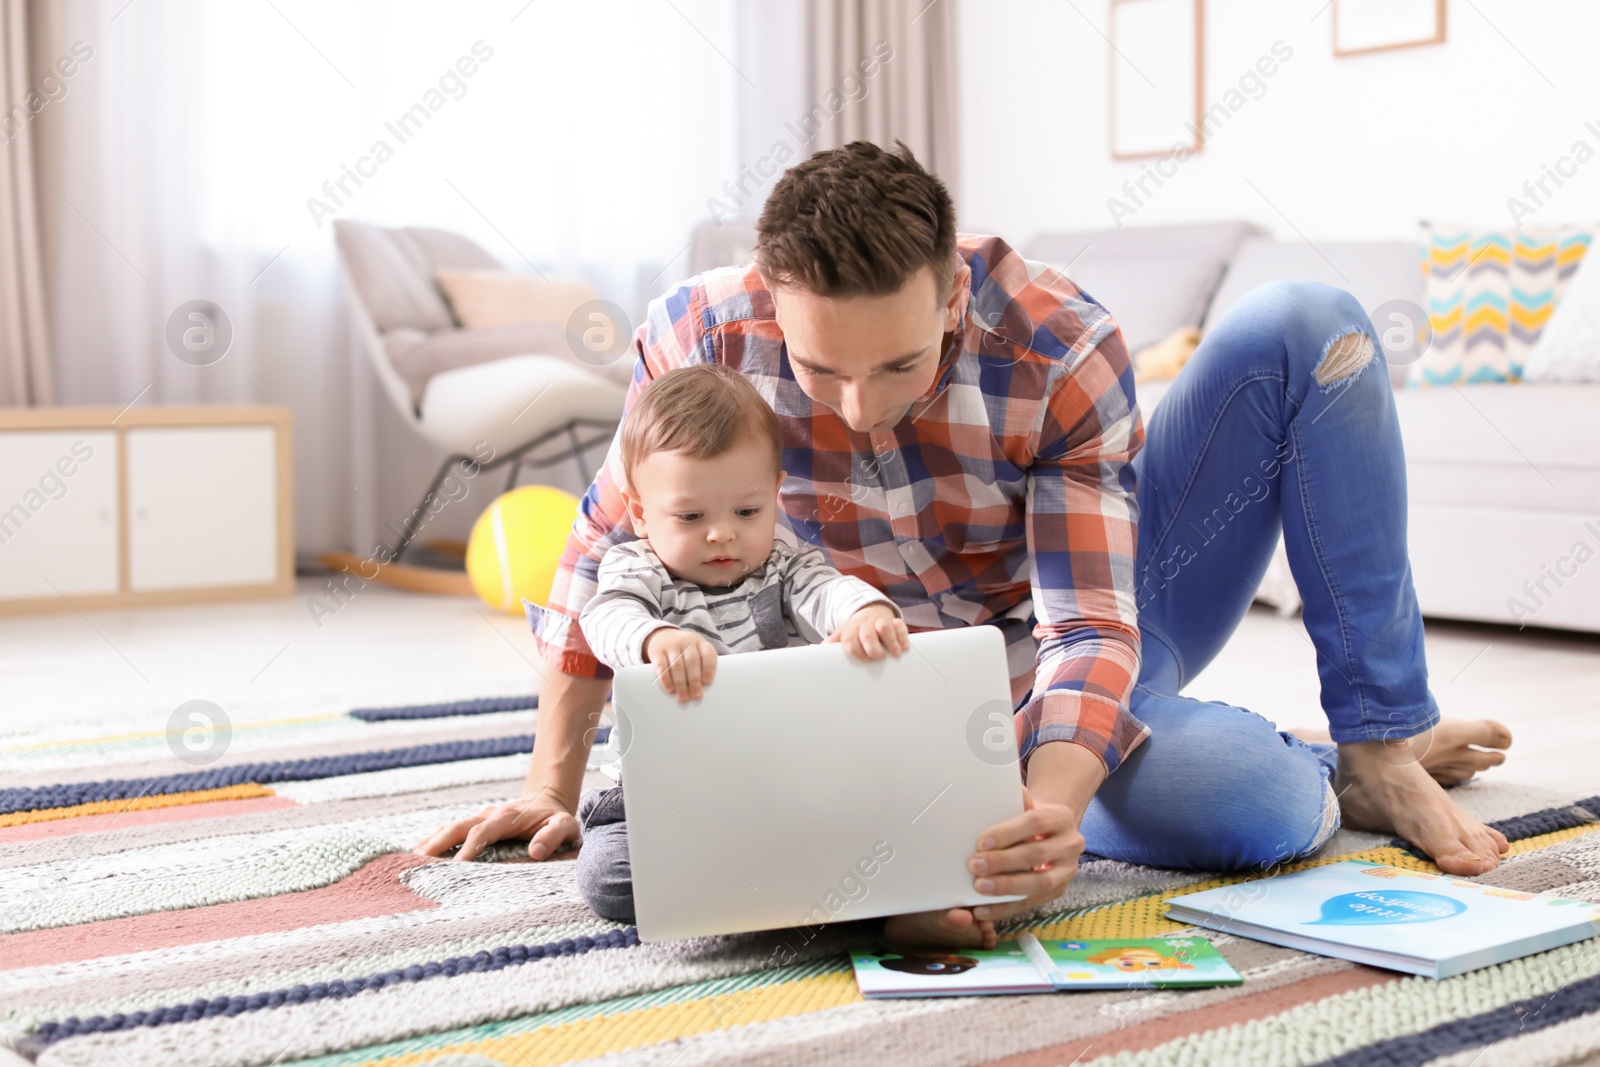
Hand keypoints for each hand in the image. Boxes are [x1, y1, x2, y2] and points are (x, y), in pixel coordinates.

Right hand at [412, 788, 579, 862]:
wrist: (548, 800)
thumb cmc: (556, 819)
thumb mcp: (565, 826)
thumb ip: (553, 837)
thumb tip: (535, 852)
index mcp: (506, 817)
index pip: (481, 832)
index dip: (467, 849)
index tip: (455, 868)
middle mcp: (487, 815)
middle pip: (455, 827)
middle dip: (436, 845)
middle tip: (417, 864)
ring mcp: (478, 818)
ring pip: (448, 828)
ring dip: (429, 843)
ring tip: (408, 863)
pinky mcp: (473, 823)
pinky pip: (448, 831)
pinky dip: (432, 841)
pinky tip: (416, 855)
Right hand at [644, 626, 717, 701]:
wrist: (662, 635)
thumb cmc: (684, 649)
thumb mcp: (696, 650)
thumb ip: (701, 665)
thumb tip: (703, 688)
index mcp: (700, 642)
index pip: (708, 654)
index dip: (708, 669)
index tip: (707, 682)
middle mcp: (686, 642)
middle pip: (692, 662)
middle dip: (694, 681)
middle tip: (696, 695)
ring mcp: (671, 645)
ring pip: (677, 666)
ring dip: (681, 684)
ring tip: (683, 697)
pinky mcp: (658, 652)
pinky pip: (662, 667)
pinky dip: (666, 680)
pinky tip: (670, 689)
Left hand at [824, 602, 908, 659]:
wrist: (870, 611)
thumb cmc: (855, 630)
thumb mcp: (842, 634)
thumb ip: (832, 643)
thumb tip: (816, 654)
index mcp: (851, 629)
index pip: (850, 639)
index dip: (855, 650)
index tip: (863, 659)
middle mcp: (866, 624)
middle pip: (867, 634)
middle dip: (873, 648)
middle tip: (878, 657)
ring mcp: (881, 621)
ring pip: (885, 626)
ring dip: (891, 641)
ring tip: (894, 653)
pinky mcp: (894, 621)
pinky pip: (900, 625)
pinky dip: (903, 635)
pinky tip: (905, 646)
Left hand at [964, 785, 1086, 923]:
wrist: (1052, 832)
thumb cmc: (1030, 818)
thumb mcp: (1026, 804)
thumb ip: (1014, 799)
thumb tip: (991, 793)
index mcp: (1061, 817)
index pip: (1035, 822)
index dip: (1008, 833)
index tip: (981, 842)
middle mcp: (1071, 844)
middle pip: (1036, 855)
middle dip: (1003, 862)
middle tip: (975, 866)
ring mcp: (1068, 870)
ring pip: (1039, 883)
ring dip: (1007, 887)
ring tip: (980, 888)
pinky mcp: (1060, 891)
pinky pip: (1032, 903)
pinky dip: (1006, 908)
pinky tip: (984, 910)